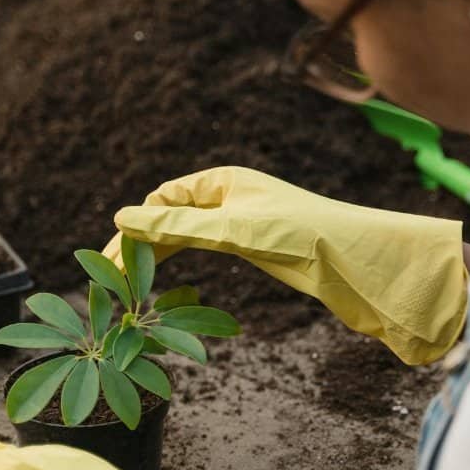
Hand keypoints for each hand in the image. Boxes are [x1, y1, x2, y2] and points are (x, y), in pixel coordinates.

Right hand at [103, 166, 467, 364]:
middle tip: (113, 283)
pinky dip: (184, 265)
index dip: (134, 228)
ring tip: (131, 288)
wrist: (360, 263)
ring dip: (159, 258)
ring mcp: (242, 223)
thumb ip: (177, 227)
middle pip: (170, 218)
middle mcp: (230, 197)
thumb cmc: (302, 235)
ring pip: (186, 238)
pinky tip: (168, 283)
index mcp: (224, 181)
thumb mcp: (233, 230)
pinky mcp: (256, 249)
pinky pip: (206, 251)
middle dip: (141, 245)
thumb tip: (120, 219)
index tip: (110, 264)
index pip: (162, 200)